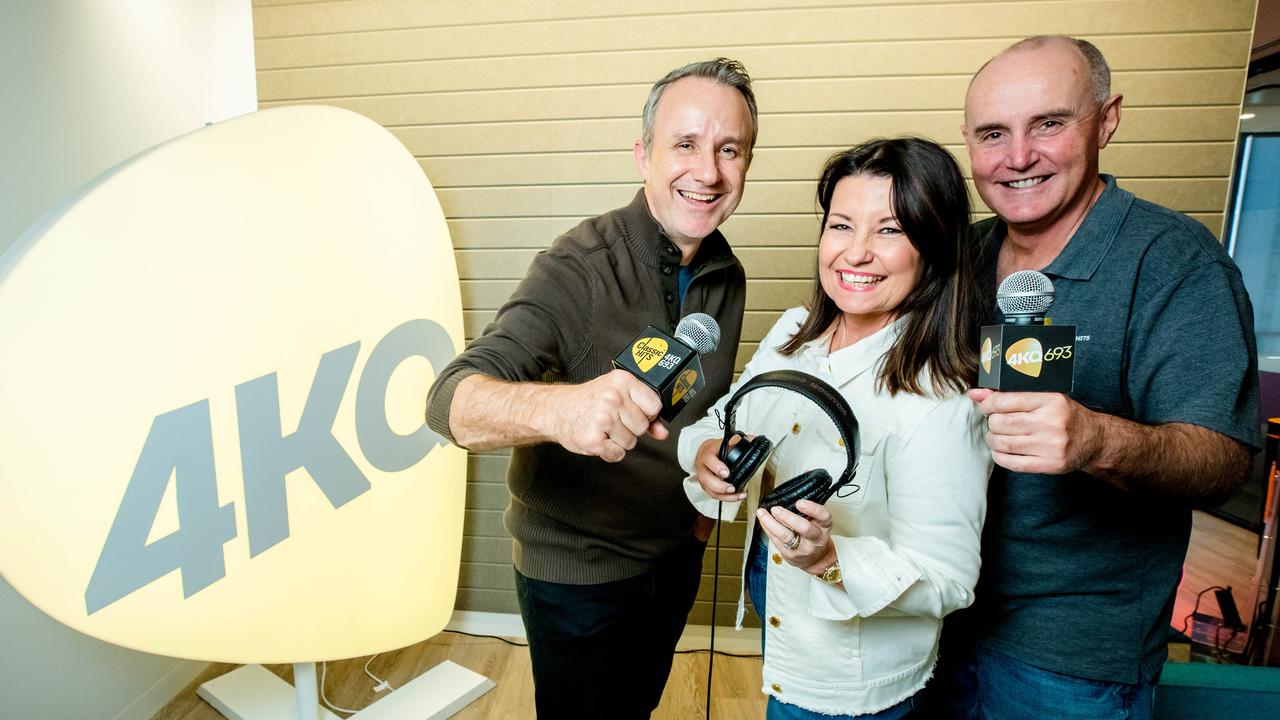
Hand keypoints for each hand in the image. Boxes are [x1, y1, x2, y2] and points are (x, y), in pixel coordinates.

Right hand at [551, 369, 666, 461]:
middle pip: (642, 426)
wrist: (556, 409)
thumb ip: (645, 412)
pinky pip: (617, 454)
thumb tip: (663, 432)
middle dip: (631, 428)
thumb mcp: (617, 395)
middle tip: (613, 420)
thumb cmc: (588, 401)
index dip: (647, 413)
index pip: (654, 405)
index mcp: (622, 381)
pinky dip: (609, 452)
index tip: (633, 412)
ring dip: (619, 441)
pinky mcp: (593, 439)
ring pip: (631, 442)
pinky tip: (599, 439)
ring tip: (604, 429)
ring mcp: (602, 418)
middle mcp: (613, 397)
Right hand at [694, 437, 747, 501]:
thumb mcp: (725, 441)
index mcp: (707, 454)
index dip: (717, 467)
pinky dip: (725, 498)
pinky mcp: (707, 486)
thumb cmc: (716, 448)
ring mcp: (703, 478)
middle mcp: (703, 467)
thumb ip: (738, 440)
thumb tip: (753, 440)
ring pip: (709, 489)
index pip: (708, 460)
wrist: (705, 452)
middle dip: (719, 485)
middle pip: (706, 479)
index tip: (726, 473)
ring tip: (736, 493)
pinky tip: (736, 496)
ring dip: (723, 495)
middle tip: (731, 487)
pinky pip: (714, 495)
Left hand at [755, 500, 834, 574]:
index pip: (823, 516)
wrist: (816, 559)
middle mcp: (816, 538)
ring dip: (771, 523)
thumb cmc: (815, 535)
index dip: (812, 508)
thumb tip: (789, 497)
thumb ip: (809, 511)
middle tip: (776, 509)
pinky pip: (776, 541)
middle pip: (804, 528)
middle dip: (788, 517)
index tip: (799, 502)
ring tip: (763, 513)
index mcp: (824, 526)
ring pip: (786, 536)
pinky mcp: (791, 555)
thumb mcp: (819, 522)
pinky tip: (763, 521)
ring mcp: (803, 548)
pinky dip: (768, 529)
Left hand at [968, 388, 1102, 474]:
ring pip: (1002, 443)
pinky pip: (1011, 462)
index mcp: (1050, 402)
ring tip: (997, 436)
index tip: (986, 407)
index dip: (987, 404)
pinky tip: (1002, 451)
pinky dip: (999, 456)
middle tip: (996, 423)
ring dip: (992, 440)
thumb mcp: (1045, 398)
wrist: (1095, 440)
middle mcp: (1050, 423)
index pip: (1004, 401)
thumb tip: (975, 394)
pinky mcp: (1049, 465)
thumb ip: (1010, 395)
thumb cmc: (1065, 416)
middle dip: (991, 423)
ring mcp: (1050, 446)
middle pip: (1000, 423)